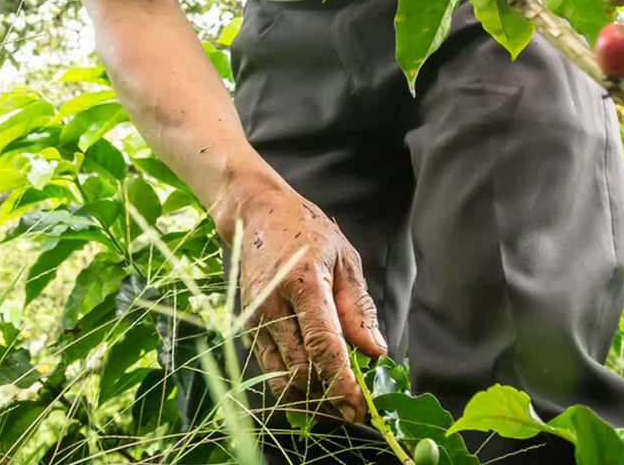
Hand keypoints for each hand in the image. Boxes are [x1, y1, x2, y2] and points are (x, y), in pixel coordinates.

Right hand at [231, 186, 387, 422]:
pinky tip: (314, 388)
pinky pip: (269, 369)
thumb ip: (358, 306)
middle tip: (356, 409)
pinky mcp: (247, 327)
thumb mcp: (344, 257)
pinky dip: (292, 386)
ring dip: (310, 399)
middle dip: (330, 397)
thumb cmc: (305, 230)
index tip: (359, 406)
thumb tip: (375, 351)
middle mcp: (273, 305)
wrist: (256, 214)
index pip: (323, 345)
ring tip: (336, 403)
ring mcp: (256, 318)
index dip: (341, 382)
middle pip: (301, 370)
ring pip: (281, 378)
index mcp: (302, 283)